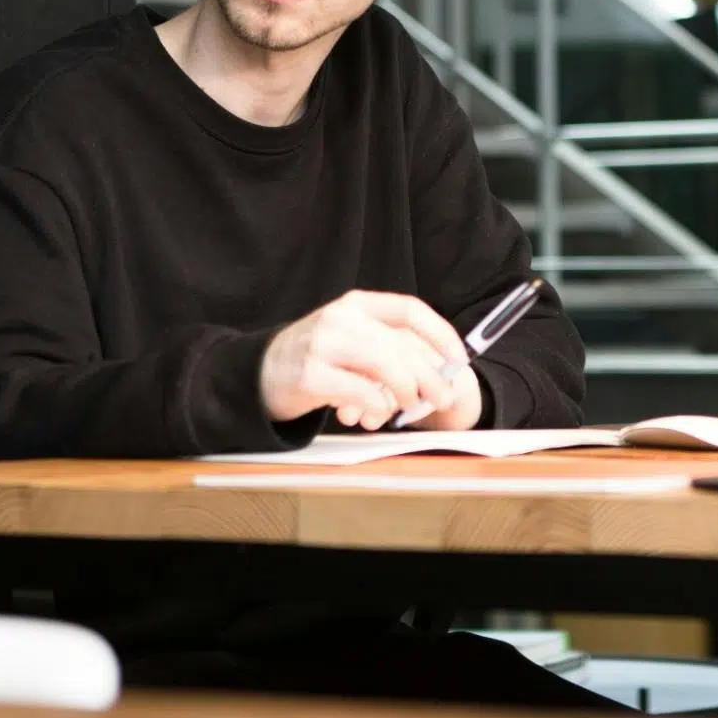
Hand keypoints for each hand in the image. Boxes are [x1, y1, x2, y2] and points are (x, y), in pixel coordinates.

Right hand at [259, 291, 471, 429]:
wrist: (259, 373)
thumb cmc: (315, 359)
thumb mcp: (349, 339)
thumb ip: (387, 347)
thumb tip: (439, 370)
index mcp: (356, 304)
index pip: (409, 310)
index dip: (440, 334)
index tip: (458, 359)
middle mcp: (341, 318)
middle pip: (401, 343)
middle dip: (430, 374)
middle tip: (441, 397)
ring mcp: (323, 344)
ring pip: (384, 364)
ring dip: (405, 390)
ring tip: (406, 406)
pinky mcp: (310, 374)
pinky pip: (359, 391)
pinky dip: (376, 405)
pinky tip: (376, 412)